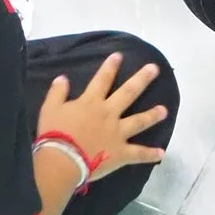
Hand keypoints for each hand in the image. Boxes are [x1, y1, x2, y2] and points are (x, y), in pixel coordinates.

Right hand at [35, 53, 168, 182]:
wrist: (64, 160)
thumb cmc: (55, 133)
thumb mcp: (50, 108)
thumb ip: (57, 92)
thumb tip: (62, 77)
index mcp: (92, 102)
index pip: (102, 79)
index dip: (110, 66)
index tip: (119, 55)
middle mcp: (109, 114)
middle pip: (128, 93)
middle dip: (142, 79)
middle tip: (154, 69)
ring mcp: (118, 133)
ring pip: (139, 121)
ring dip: (152, 115)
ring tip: (164, 110)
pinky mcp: (121, 153)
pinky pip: (138, 154)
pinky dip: (150, 154)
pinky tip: (161, 153)